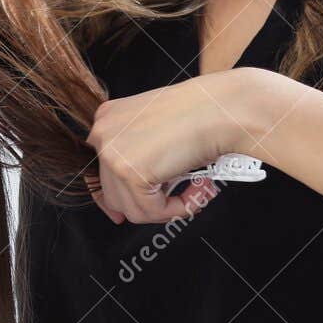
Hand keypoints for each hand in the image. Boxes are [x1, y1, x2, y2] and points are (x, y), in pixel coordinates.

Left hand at [83, 67, 273, 224]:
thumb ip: (141, 154)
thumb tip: (125, 197)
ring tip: (196, 190)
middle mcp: (102, 133)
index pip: (100, 171)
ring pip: (132, 209)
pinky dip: (178, 209)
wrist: (222, 108)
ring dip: (166, 208)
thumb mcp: (159, 129)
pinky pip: (152, 212)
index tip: (121, 214)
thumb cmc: (203, 112)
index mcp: (107, 118)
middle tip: (182, 196)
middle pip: (114, 194)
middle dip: (149, 203)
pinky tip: (198, 188)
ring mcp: (111, 153)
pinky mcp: (129, 172)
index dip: (115, 197)